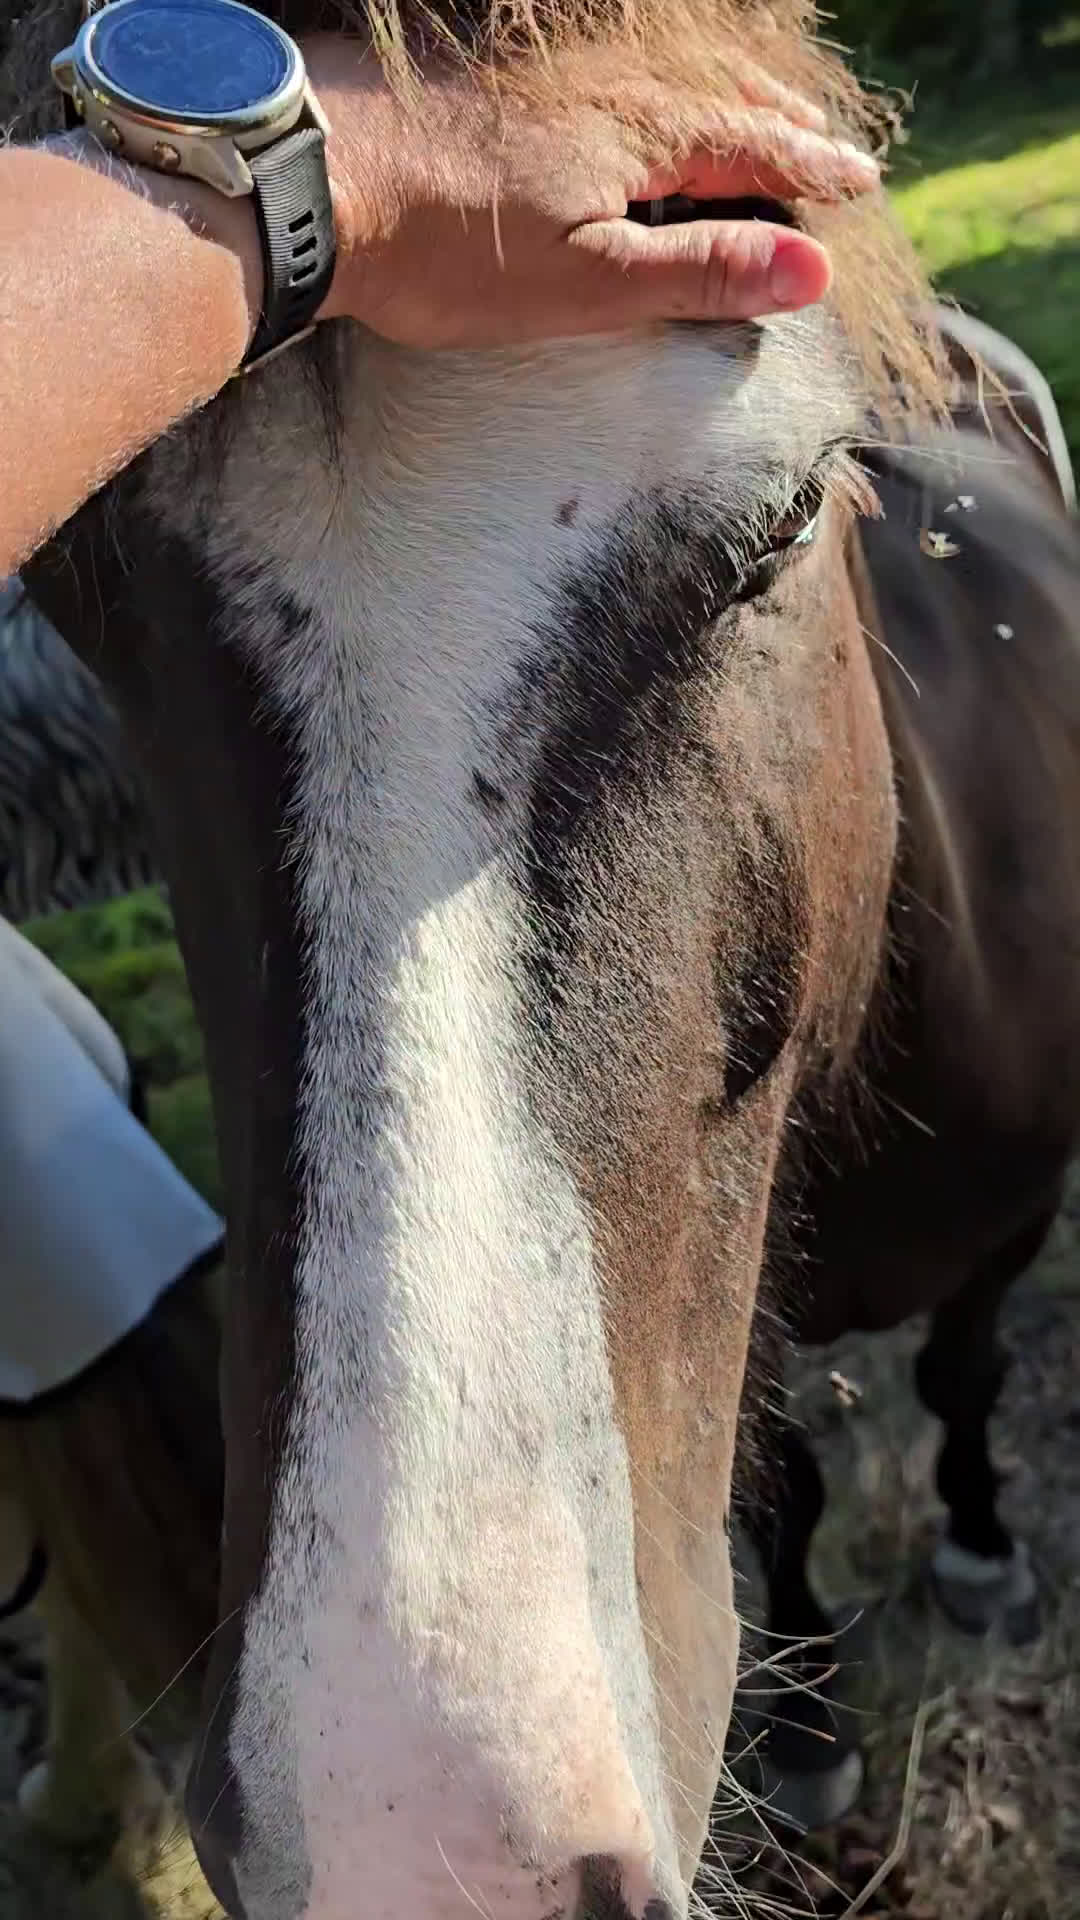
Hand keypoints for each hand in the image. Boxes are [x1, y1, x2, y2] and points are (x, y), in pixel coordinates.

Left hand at [305, 40, 880, 348]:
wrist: (309, 179)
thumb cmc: (444, 250)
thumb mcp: (586, 284)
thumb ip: (699, 274)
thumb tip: (810, 271)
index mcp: (639, 134)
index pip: (753, 148)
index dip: (810, 170)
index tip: (859, 182)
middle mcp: (600, 84)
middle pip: (713, 99)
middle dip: (776, 123)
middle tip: (820, 138)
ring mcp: (537, 72)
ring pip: (655, 75)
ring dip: (713, 95)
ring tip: (744, 110)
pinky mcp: (479, 72)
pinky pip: (590, 67)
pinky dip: (636, 81)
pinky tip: (621, 95)